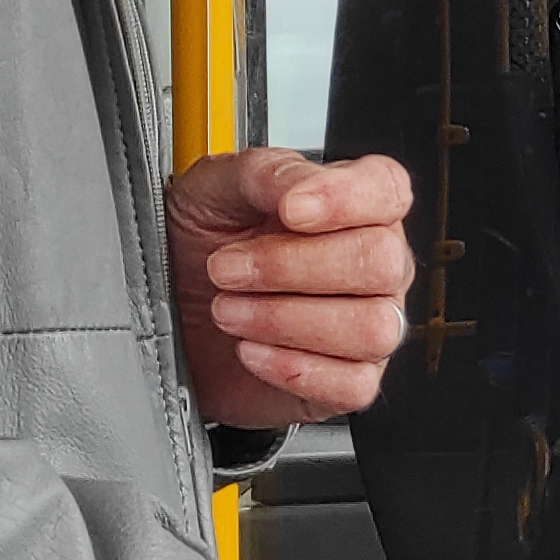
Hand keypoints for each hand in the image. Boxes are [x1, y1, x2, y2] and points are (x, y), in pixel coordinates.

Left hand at [167, 148, 413, 428]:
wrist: (171, 314)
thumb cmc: (201, 246)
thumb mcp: (215, 189)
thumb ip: (265, 174)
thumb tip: (301, 186)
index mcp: (351, 205)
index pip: (387, 191)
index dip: (346, 200)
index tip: (290, 211)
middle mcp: (372, 265)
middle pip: (380, 263)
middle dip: (290, 267)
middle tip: (228, 268)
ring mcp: (367, 324)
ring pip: (372, 328)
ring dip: (285, 320)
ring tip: (229, 311)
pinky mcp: (349, 383)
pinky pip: (354, 385)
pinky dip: (295, 369)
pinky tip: (252, 350)